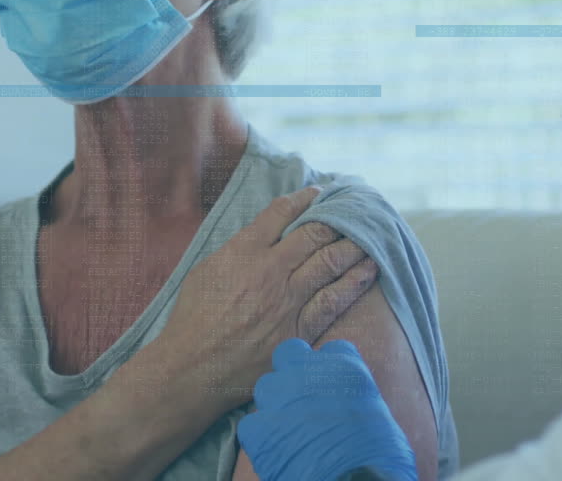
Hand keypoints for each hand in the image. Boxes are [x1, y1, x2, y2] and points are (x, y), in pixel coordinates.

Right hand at [154, 187, 379, 408]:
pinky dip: (355, 282)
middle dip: (336, 219)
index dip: (304, 199)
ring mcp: (287, 301)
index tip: (318, 194)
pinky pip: (334, 301)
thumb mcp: (207, 270)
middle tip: (353, 212)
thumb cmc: (194, 319)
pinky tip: (369, 269)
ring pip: (330, 262)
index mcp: (243, 252)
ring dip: (353, 245)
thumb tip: (266, 234)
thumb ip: (239, 249)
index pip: (280, 213)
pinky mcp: (299, 330)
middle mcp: (270, 271)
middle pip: (314, 234)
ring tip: (369, 235)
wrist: (192, 368)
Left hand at [238, 339, 417, 480]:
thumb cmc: (380, 457)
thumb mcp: (379, 417)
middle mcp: (307, 373)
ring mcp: (279, 398)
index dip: (331, 367)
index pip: (333, 349)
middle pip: (289, 352)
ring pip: (266, 386)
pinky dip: (261, 436)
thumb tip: (350, 410)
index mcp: (343, 368)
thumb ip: (357, 401)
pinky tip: (277, 450)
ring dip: (275, 402)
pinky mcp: (258, 428)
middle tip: (302, 395)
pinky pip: (252, 424)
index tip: (333, 385)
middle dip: (293, 370)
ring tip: (288, 427)